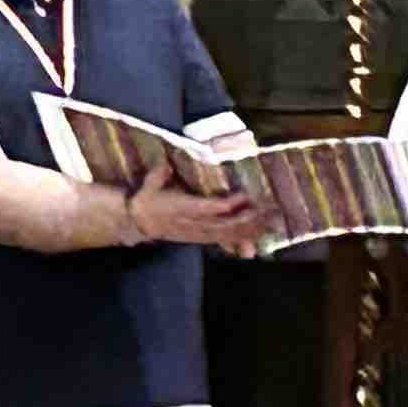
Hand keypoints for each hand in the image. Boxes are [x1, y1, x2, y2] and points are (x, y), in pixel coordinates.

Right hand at [128, 160, 269, 249]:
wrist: (140, 222)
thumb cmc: (148, 199)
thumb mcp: (150, 184)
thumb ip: (159, 175)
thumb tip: (165, 165)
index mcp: (183, 208)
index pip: (210, 208)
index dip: (229, 204)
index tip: (246, 195)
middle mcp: (193, 223)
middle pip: (224, 224)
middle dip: (247, 218)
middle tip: (266, 210)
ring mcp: (198, 233)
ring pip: (226, 234)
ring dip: (247, 230)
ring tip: (267, 224)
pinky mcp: (200, 238)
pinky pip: (222, 240)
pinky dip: (239, 240)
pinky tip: (254, 239)